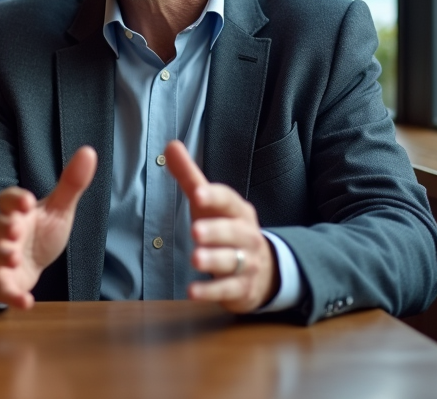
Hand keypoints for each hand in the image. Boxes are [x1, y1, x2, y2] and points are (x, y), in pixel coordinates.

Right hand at [0, 146, 97, 309]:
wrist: (26, 266)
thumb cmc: (39, 234)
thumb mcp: (57, 210)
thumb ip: (71, 183)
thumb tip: (89, 151)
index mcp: (15, 212)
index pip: (7, 199)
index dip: (15, 200)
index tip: (28, 202)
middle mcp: (1, 234)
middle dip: (2, 226)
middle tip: (16, 230)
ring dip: (0, 255)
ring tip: (14, 257)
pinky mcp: (0, 283)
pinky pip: (1, 289)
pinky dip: (12, 295)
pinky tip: (26, 302)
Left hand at [165, 140, 278, 313]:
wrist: (266, 270)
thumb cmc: (228, 229)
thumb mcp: (210, 203)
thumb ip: (190, 176)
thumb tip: (171, 144)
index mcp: (239, 212)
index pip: (228, 200)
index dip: (214, 197)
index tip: (198, 194)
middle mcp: (247, 236)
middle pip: (234, 232)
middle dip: (216, 231)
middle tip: (196, 231)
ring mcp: (247, 263)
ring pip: (232, 261)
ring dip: (213, 260)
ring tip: (195, 259)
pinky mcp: (241, 288)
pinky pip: (227, 290)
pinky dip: (211, 291)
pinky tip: (192, 291)